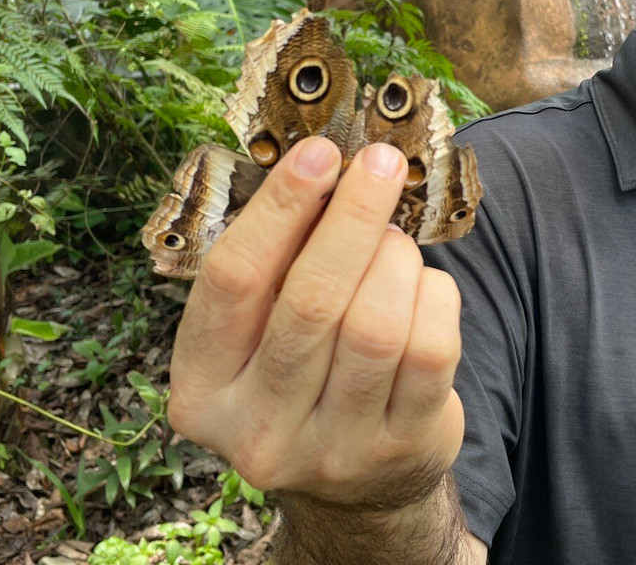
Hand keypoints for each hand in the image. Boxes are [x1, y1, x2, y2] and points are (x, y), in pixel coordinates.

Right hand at [167, 136, 465, 507]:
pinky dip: (434, 297)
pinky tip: (422, 285)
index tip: (318, 153)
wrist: (353, 482)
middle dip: (353, 217)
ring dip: (395, 260)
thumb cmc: (301, 374)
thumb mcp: (260, 332)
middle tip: (381, 164)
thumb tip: (322, 166)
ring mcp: (332, 451)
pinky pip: (431, 350)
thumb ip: (275, 264)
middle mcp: (257, 431)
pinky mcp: (400, 451)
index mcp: (202, 390)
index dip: (278, 208)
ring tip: (395, 239)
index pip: (232, 281)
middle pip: (311, 301)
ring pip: (376, 327)